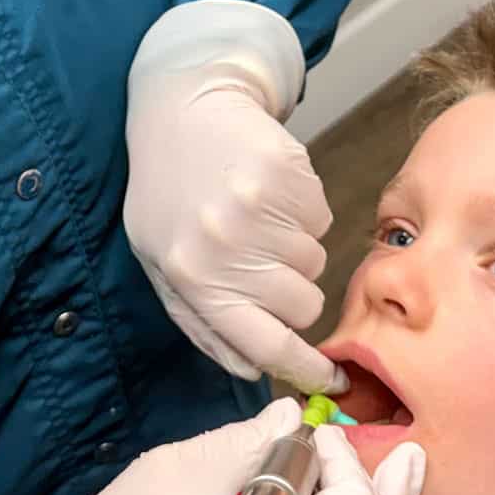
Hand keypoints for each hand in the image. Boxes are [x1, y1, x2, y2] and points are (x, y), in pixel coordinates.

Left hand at [123, 0, 342, 393]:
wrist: (181, 114)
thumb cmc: (169, 196)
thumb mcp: (163, 264)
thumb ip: (203, 322)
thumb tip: (255, 368)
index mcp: (193, 280)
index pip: (266, 347)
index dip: (305, 369)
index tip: (331, 380)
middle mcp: (226, 249)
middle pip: (304, 308)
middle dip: (292, 293)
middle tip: (262, 263)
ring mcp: (260, 209)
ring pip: (317, 264)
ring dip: (294, 250)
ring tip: (255, 220)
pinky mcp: (289, 175)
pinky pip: (323, 221)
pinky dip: (302, 214)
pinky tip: (267, 195)